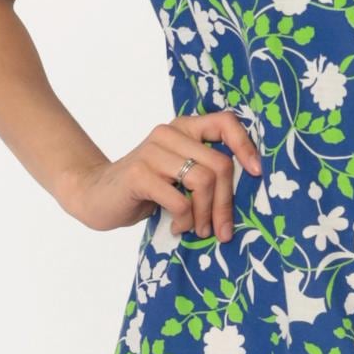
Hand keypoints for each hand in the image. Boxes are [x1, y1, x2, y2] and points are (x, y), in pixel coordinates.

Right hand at [59, 109, 265, 241]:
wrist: (96, 196)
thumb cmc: (146, 189)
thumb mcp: (180, 174)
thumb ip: (206, 171)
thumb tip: (248, 189)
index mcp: (184, 128)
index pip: (225, 122)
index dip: (246, 146)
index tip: (256, 174)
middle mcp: (169, 133)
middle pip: (219, 165)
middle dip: (227, 204)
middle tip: (223, 231)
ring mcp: (153, 151)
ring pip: (202, 181)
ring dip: (206, 215)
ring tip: (199, 231)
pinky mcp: (139, 174)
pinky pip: (179, 199)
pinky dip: (185, 220)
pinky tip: (177, 227)